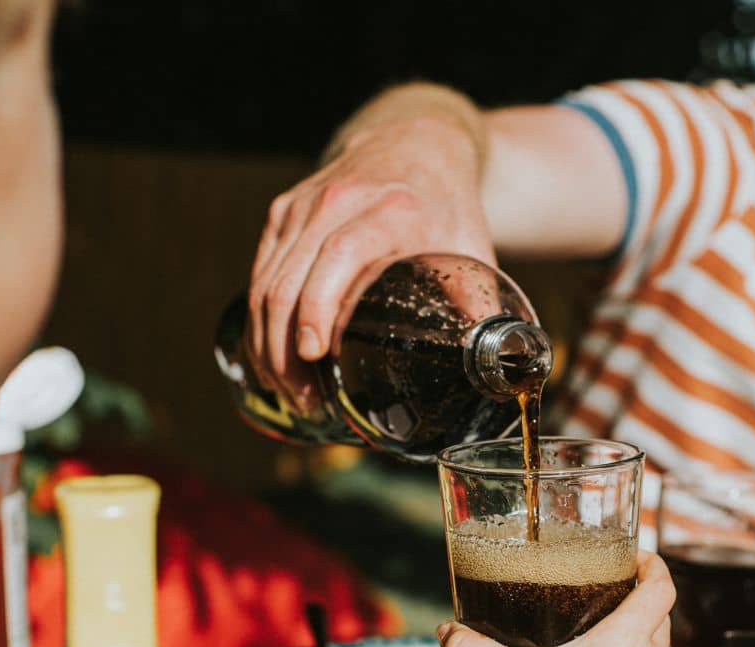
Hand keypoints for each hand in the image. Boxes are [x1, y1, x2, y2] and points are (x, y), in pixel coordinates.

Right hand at [248, 113, 494, 402]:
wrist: (414, 141)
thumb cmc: (445, 203)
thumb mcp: (471, 245)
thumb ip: (480, 303)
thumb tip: (495, 363)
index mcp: (388, 208)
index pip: (338, 254)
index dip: (319, 306)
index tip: (315, 353)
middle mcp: (336, 201)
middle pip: (289, 279)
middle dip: (286, 348)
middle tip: (303, 397)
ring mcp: (301, 205)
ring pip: (265, 282)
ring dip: (267, 344)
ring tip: (288, 389)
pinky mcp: (281, 213)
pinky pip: (258, 275)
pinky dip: (260, 321)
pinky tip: (271, 356)